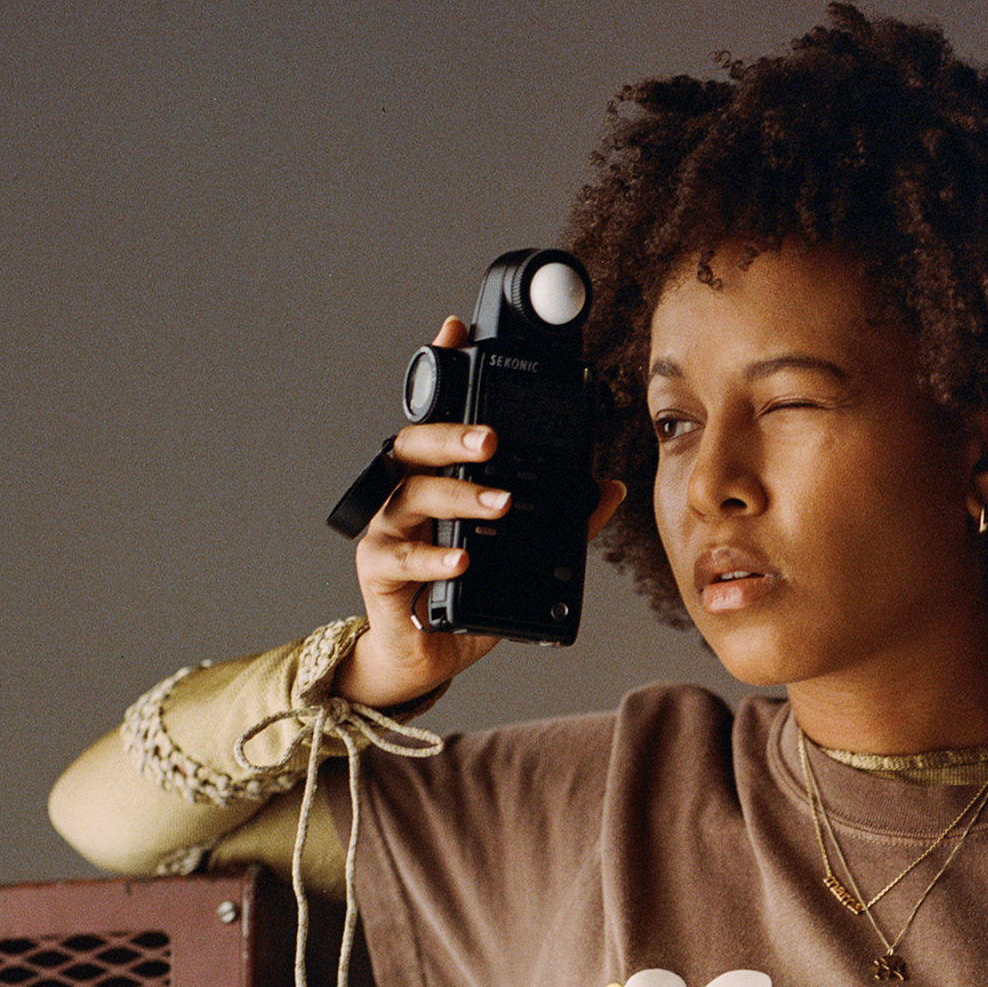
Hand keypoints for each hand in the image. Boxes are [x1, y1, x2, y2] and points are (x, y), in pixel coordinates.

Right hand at [338, 317, 625, 707]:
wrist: (425, 656)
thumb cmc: (463, 595)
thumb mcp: (521, 555)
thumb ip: (563, 521)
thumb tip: (609, 487)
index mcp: (435, 479)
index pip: (437, 415)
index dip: (442, 370)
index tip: (457, 330)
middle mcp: (404, 496)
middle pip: (414, 444)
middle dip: (452, 434)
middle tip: (492, 438)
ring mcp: (387, 533)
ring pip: (411, 498)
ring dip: (457, 497)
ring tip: (499, 503)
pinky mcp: (379, 575)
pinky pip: (401, 561)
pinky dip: (434, 559)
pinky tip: (462, 559)